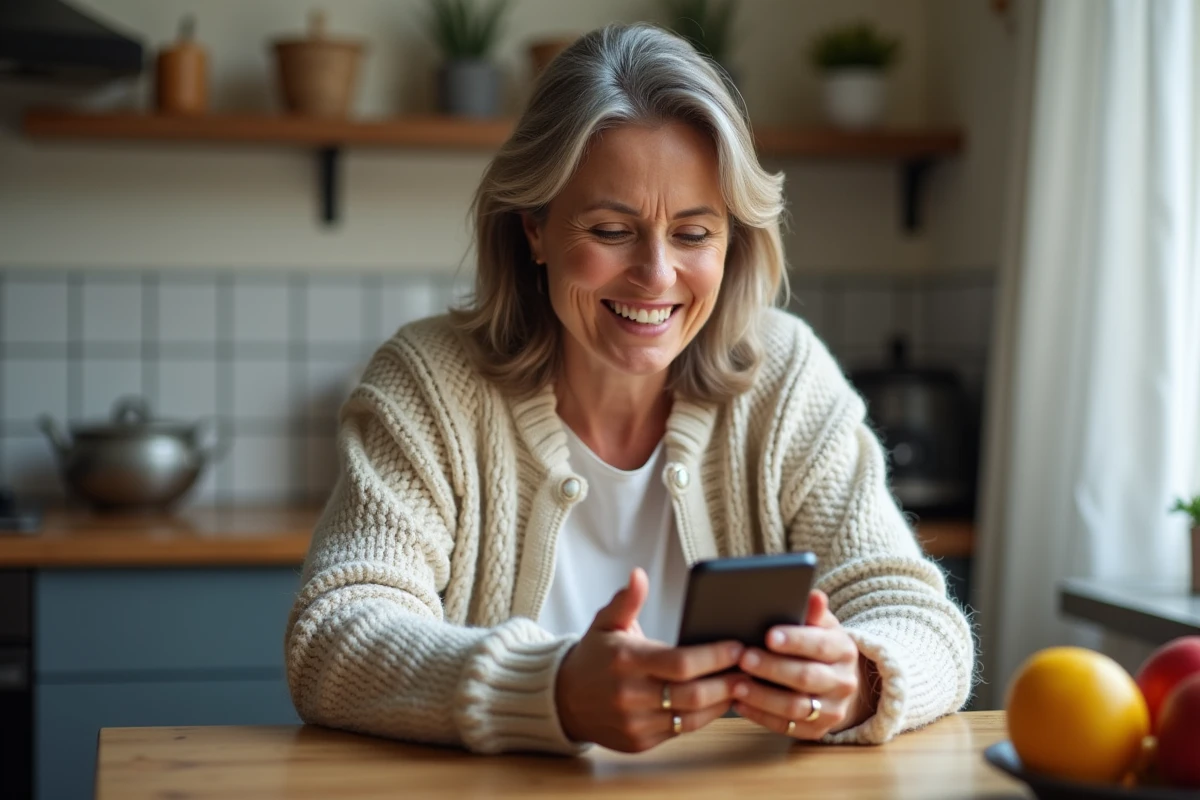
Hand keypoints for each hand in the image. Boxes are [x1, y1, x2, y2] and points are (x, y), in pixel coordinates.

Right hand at [554, 568, 744, 751]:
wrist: (562, 701)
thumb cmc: (593, 657)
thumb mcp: (605, 623)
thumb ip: (627, 601)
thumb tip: (638, 575)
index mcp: (626, 661)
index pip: (681, 662)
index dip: (715, 656)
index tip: (738, 646)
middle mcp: (630, 695)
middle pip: (692, 694)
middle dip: (727, 682)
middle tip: (751, 668)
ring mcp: (635, 723)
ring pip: (691, 718)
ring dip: (721, 703)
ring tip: (743, 686)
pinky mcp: (640, 742)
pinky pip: (680, 731)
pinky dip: (704, 718)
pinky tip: (720, 703)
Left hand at [731, 589, 877, 738]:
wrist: (840, 682)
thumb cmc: (819, 645)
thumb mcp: (820, 625)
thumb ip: (813, 612)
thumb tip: (813, 595)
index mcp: (844, 650)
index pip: (820, 645)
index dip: (794, 641)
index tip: (768, 635)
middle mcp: (844, 682)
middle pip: (806, 677)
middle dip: (772, 668)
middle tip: (743, 658)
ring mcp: (833, 710)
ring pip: (796, 706)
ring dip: (762, 696)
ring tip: (735, 684)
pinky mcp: (818, 731)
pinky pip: (787, 727)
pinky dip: (760, 715)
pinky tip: (739, 703)